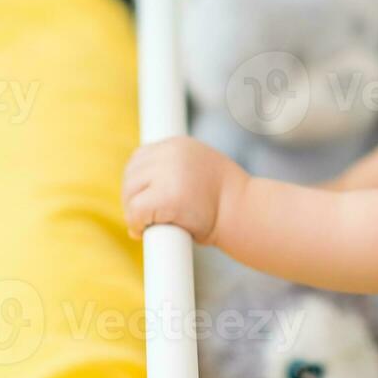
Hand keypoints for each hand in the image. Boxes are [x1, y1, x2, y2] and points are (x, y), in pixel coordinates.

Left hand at [122, 136, 246, 244]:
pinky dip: (137, 224)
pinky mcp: (166, 197)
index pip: (141, 157)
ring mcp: (169, 173)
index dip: (139, 182)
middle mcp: (172, 153)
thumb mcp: (203, 171)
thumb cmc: (228, 201)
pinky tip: (145, 231)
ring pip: (130, 193)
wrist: (247, 214)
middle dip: (133, 198)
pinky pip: (136, 211)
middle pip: (131, 174)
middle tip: (144, 218)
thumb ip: (176, 171)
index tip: (145, 198)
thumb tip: (144, 189)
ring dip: (134, 212)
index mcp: (180, 145)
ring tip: (149, 225)